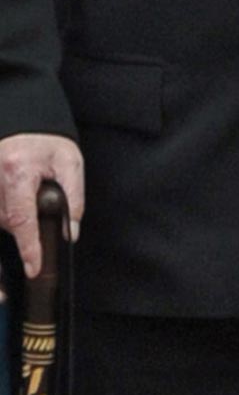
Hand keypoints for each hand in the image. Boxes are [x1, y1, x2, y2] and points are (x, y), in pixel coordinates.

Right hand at [0, 133, 81, 278]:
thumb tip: (72, 231)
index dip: (28, 246)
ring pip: (0, 220)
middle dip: (26, 229)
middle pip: (8, 221)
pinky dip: (8, 218)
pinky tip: (16, 218)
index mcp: (18, 170)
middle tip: (42, 212)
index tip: (33, 267)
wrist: (24, 126)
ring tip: (30, 205)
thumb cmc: (48, 144)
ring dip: (16, 221)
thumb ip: (74, 198)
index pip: (21, 217)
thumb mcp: (70, 164)